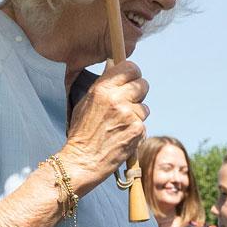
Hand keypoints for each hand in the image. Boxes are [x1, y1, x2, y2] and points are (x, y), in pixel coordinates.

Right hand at [59, 60, 149, 195]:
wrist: (82, 161)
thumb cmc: (82, 133)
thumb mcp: (86, 103)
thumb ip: (103, 85)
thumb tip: (114, 65)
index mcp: (102, 89)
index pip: (130, 67)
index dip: (133, 73)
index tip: (131, 79)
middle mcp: (117, 99)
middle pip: (143, 84)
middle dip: (137, 93)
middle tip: (127, 104)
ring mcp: (129, 115)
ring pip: (144, 107)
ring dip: (136, 115)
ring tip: (119, 125)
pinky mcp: (137, 130)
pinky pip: (143, 124)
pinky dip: (136, 131)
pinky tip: (122, 136)